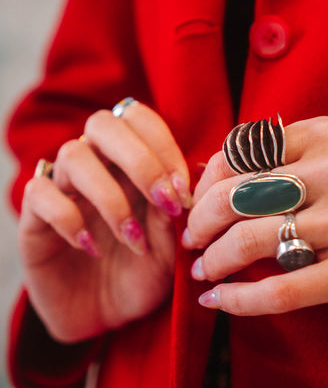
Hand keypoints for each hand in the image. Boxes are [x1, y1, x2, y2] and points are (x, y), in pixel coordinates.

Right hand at [19, 101, 190, 341]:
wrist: (104, 319)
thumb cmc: (141, 273)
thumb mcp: (169, 249)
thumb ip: (172, 215)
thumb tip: (182, 184)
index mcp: (128, 158)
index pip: (138, 119)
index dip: (163, 145)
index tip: (184, 189)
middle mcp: (93, 163)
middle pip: (103, 124)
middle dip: (140, 160)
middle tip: (165, 201)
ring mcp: (61, 186)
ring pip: (73, 155)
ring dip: (110, 195)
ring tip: (133, 239)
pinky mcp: (33, 216)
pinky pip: (40, 193)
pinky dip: (68, 217)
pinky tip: (90, 247)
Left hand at [183, 116, 327, 315]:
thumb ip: (288, 155)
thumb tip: (217, 174)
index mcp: (326, 134)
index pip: (241, 150)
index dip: (207, 180)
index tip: (198, 200)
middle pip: (238, 193)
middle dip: (200, 221)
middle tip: (191, 238)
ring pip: (252, 238)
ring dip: (215, 259)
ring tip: (203, 270)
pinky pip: (282, 289)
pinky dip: (241, 299)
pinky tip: (220, 300)